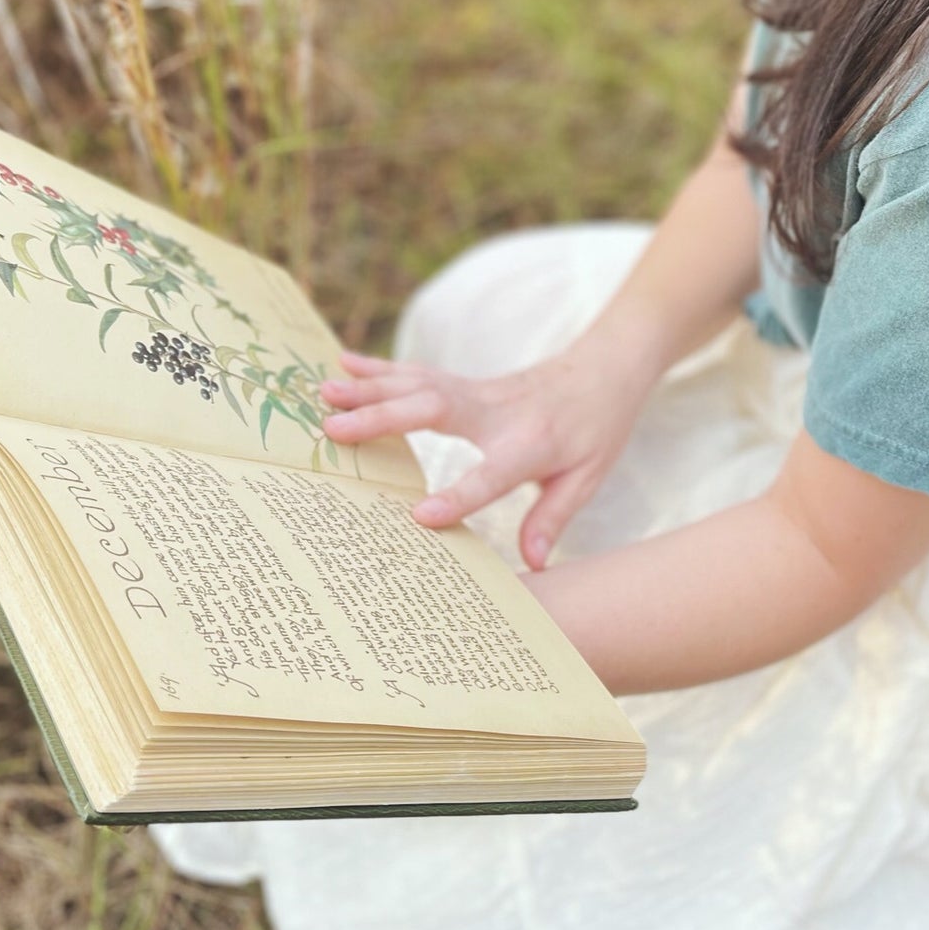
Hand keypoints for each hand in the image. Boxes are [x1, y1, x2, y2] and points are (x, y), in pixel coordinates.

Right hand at [318, 331, 659, 569]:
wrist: (606, 369)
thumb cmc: (598, 429)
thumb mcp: (587, 478)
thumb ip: (552, 518)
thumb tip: (532, 566)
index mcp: (530, 444)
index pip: (491, 474)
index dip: (458, 495)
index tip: (418, 516)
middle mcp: (497, 411)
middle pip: (435, 411)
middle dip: (383, 418)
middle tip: (333, 428)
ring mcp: (478, 391)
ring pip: (418, 384)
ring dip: (370, 387)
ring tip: (322, 392)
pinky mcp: (466, 382)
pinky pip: (419, 373)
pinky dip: (380, 367)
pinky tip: (343, 363)